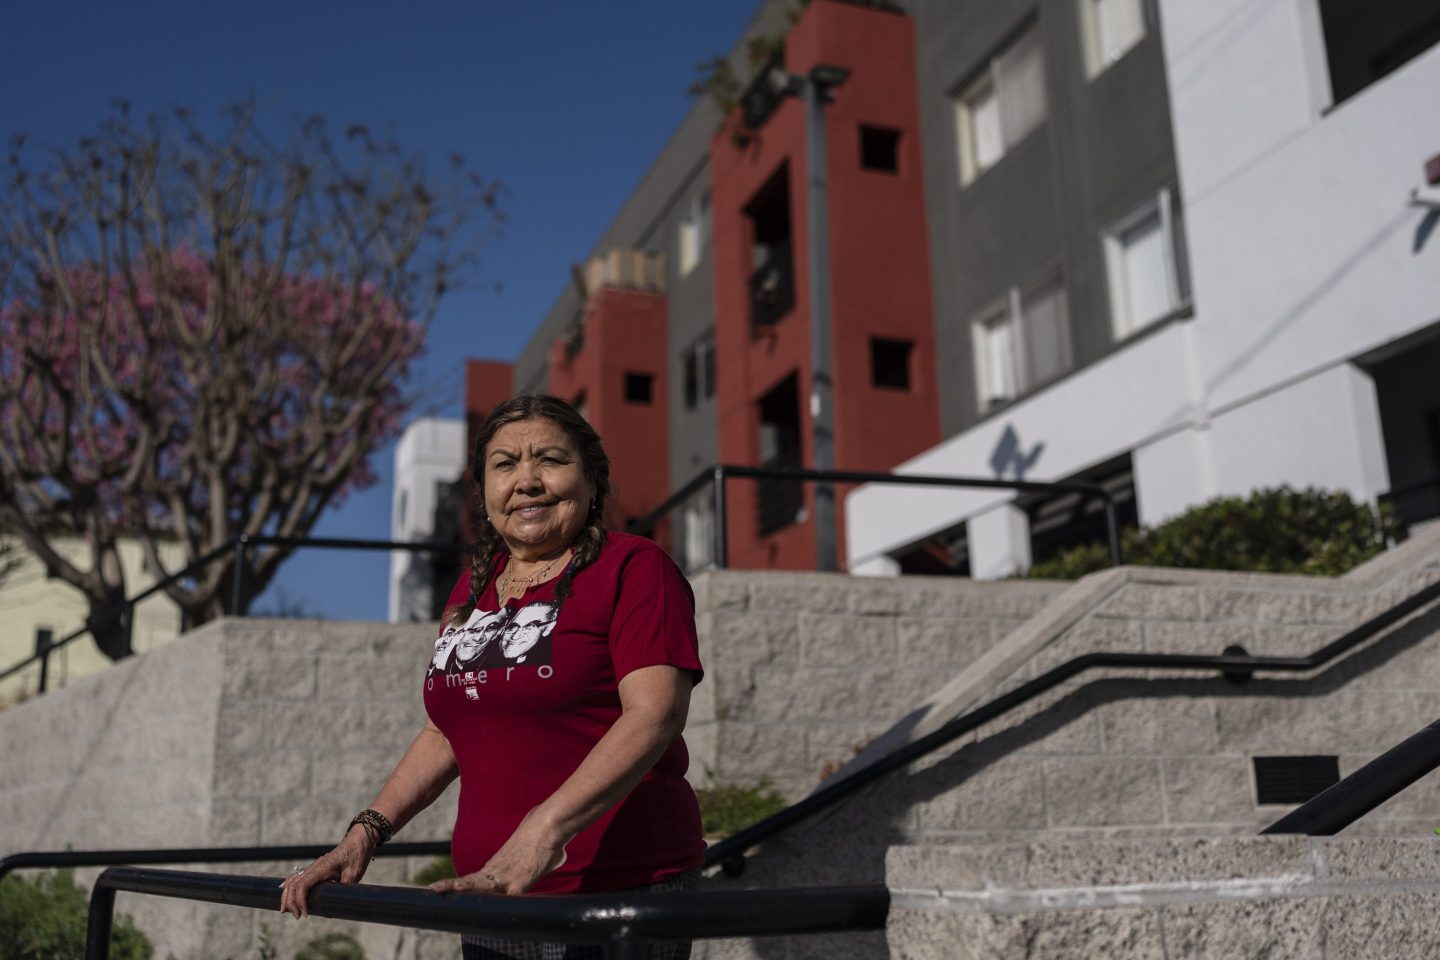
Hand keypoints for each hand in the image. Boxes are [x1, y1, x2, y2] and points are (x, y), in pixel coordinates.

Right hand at [278, 827, 376, 917]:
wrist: (360, 841)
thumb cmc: (358, 856)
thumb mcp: (354, 875)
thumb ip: (343, 889)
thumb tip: (335, 906)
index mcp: (322, 867)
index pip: (302, 885)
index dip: (300, 901)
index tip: (306, 913)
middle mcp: (314, 866)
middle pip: (294, 884)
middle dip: (291, 902)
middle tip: (297, 916)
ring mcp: (314, 866)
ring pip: (293, 880)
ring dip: (288, 895)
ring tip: (286, 910)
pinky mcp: (316, 868)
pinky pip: (298, 875)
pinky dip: (289, 884)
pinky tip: (283, 890)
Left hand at [429, 810, 566, 895]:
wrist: (551, 825)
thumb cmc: (547, 836)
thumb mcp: (535, 852)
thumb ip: (536, 858)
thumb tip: (553, 854)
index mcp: (501, 863)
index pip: (478, 877)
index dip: (463, 883)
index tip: (447, 886)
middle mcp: (501, 869)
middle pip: (473, 880)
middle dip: (453, 886)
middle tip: (433, 888)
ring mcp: (508, 875)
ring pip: (480, 885)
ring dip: (462, 889)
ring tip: (442, 889)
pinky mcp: (520, 883)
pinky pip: (503, 897)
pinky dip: (490, 902)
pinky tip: (478, 906)